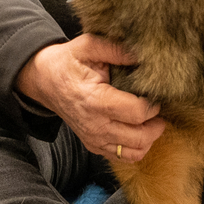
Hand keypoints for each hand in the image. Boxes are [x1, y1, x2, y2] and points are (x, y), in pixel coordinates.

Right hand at [15, 34, 166, 165]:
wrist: (45, 80)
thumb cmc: (67, 62)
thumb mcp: (88, 46)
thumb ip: (116, 49)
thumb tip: (142, 56)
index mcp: (95, 101)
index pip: (137, 113)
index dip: (153, 105)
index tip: (154, 94)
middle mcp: (95, 125)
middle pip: (140, 137)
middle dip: (156, 124)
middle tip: (158, 109)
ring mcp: (94, 139)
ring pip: (135, 152)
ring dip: (149, 138)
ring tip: (150, 121)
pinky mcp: (94, 146)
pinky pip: (123, 157)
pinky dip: (136, 147)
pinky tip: (137, 129)